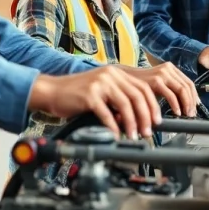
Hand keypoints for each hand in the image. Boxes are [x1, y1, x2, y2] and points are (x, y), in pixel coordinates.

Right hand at [27, 65, 159, 139]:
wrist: (52, 91)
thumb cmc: (76, 95)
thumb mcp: (102, 92)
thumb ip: (119, 100)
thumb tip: (137, 119)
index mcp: (116, 73)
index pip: (143, 88)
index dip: (153, 106)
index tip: (156, 121)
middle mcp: (110, 75)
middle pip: (138, 96)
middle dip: (146, 116)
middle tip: (148, 132)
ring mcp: (100, 84)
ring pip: (125, 104)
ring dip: (132, 123)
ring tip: (134, 136)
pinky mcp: (89, 95)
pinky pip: (107, 113)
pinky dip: (113, 126)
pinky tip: (115, 135)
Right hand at [120, 62, 197, 118]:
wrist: (123, 80)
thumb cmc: (139, 84)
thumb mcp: (158, 85)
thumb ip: (170, 90)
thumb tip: (185, 103)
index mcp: (170, 68)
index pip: (189, 82)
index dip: (194, 96)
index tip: (195, 107)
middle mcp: (167, 69)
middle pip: (187, 86)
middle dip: (192, 102)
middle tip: (191, 114)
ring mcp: (162, 73)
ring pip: (182, 90)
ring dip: (186, 104)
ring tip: (185, 115)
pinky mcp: (155, 80)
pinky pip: (171, 94)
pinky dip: (176, 105)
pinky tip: (176, 112)